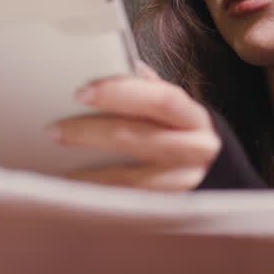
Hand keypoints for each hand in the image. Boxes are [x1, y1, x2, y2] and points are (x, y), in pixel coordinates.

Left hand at [49, 62, 219, 190]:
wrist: (221, 177)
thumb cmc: (187, 136)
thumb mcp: (177, 112)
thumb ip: (151, 90)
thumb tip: (125, 63)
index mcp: (194, 118)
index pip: (160, 99)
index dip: (121, 92)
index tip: (82, 92)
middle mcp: (196, 150)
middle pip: (139, 138)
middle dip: (91, 132)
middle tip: (53, 130)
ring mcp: (185, 184)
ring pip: (133, 180)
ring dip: (91, 175)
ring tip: (57, 169)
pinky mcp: (172, 210)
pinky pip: (130, 207)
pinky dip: (100, 200)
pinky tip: (75, 194)